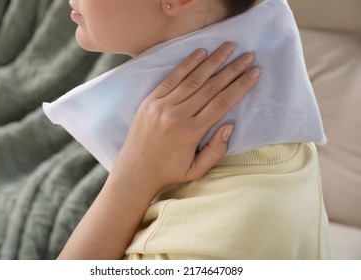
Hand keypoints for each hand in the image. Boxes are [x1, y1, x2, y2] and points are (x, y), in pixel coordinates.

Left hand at [111, 42, 260, 196]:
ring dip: (213, 61)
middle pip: (211, 87)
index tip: (254, 72)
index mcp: (191, 132)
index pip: (222, 103)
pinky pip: (171, 78)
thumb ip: (216, 150)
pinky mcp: (150, 100)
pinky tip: (200, 52)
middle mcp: (177, 115)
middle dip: (232, 69)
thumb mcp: (196, 170)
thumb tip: (230, 125)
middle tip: (248, 55)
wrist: (134, 171)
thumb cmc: (168, 172)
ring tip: (228, 47)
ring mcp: (161, 105)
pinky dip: (187, 64)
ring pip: (193, 79)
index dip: (240, 86)